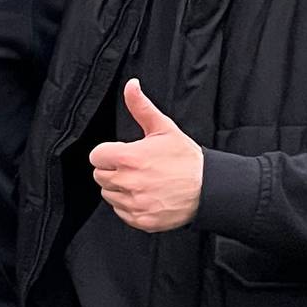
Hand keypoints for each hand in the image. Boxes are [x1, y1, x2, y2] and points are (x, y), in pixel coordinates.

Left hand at [90, 81, 203, 232]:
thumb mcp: (164, 128)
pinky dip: (130, 206)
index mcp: (128, 158)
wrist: (210, 188)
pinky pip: (121, 212)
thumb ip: (141, 107)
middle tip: (135, 168)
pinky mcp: (141, 220)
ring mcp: (135, 204)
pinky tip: (147, 196)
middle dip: (113, 171)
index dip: (108, 154)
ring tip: (143, 182)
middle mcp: (128, 182)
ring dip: (120, 189)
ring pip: (109, 195)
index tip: (122, 155)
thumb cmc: (186, 158)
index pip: (96, 157)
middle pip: (100, 176)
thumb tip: (131, 85)